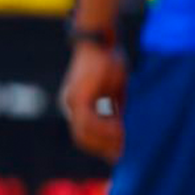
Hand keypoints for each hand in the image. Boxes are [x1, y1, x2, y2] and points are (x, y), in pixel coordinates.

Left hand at [60, 42, 126, 162]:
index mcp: (77, 106)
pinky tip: (119, 127)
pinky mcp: (78, 96)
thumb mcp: (114, 90)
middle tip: (123, 151)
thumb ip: (115, 109)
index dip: (102, 147)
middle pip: (82, 139)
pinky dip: (103, 128)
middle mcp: (70, 106)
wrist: (98, 40)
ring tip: (124, 138)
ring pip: (83, 133)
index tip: (120, 153)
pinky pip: (88, 121)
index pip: (85, 136)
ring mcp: (71, 102)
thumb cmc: (108, 61)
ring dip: (105, 139)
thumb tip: (124, 131)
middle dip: (103, 148)